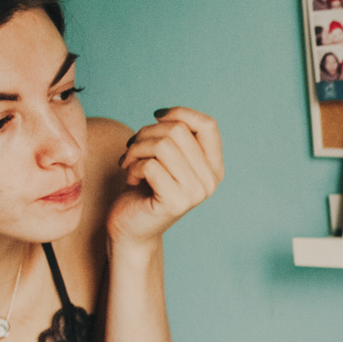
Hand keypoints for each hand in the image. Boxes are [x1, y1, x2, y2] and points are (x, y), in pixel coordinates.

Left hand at [110, 107, 223, 246]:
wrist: (132, 229)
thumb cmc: (145, 188)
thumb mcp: (164, 158)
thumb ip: (174, 138)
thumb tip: (163, 115)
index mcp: (213, 167)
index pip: (208, 125)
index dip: (180, 113)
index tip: (156, 116)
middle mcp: (210, 181)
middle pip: (179, 131)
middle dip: (147, 132)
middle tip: (132, 147)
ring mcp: (196, 193)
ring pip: (163, 146)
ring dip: (137, 149)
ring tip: (129, 161)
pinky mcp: (176, 203)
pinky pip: (150, 165)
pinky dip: (132, 167)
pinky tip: (131, 178)